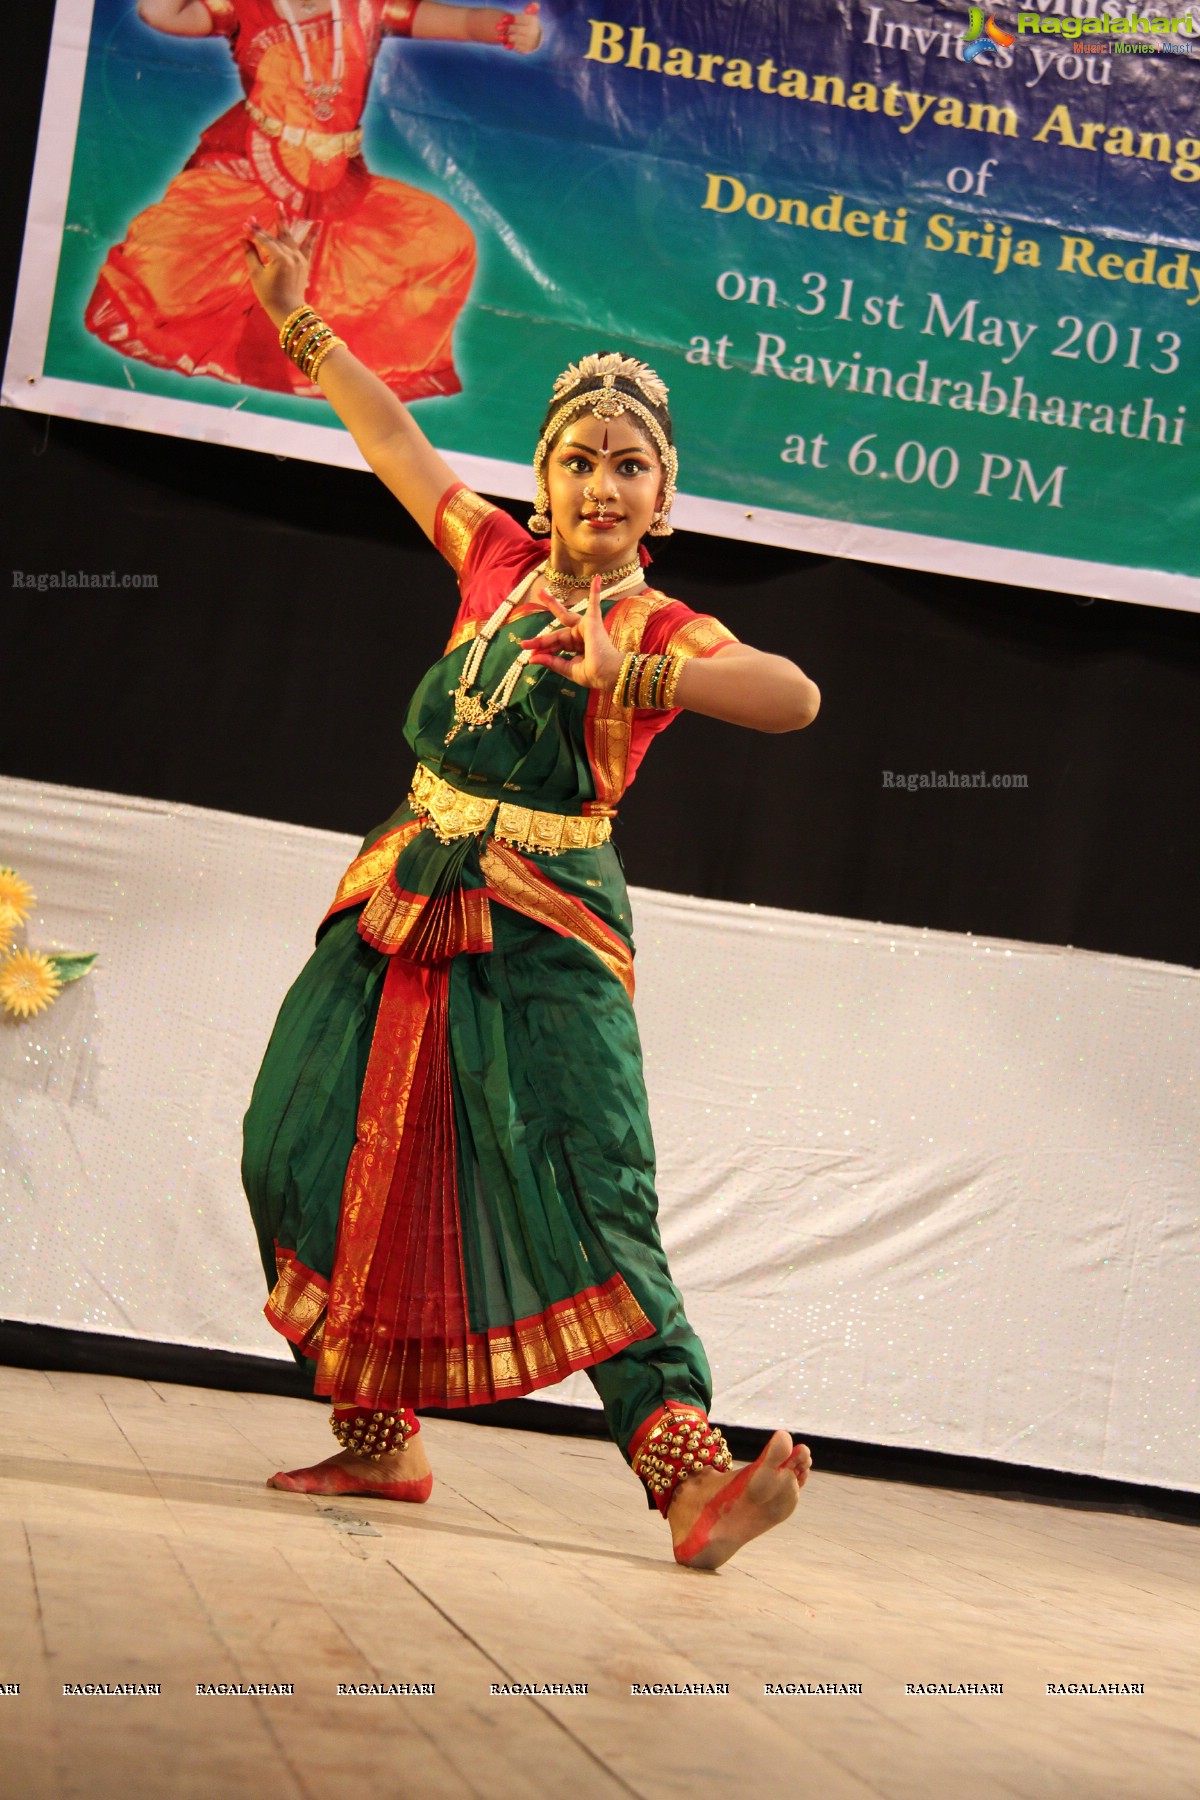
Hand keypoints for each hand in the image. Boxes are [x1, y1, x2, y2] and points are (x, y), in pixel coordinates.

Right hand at [241, 204, 315, 326]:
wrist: (289, 311)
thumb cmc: (269, 296)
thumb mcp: (256, 275)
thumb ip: (250, 254)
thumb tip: (242, 237)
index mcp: (279, 259)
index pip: (264, 240)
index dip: (254, 232)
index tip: (245, 225)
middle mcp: (292, 256)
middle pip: (277, 235)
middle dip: (268, 222)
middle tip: (265, 206)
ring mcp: (300, 259)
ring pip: (289, 236)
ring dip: (284, 221)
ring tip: (280, 205)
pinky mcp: (305, 263)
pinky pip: (309, 246)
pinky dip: (313, 234)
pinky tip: (319, 223)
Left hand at [501, 3, 541, 52]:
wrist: (534, 37)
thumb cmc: (527, 23)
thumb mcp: (530, 15)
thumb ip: (531, 9)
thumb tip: (534, 4)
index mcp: (533, 21)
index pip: (522, 19)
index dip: (513, 19)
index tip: (503, 19)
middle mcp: (533, 32)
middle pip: (518, 29)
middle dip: (508, 28)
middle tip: (497, 28)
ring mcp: (530, 41)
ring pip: (518, 39)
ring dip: (508, 38)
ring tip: (499, 37)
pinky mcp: (527, 49)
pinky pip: (518, 47)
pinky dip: (512, 46)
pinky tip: (505, 46)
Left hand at [520, 577, 624, 689]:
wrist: (608, 674)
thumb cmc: (594, 674)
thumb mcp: (568, 669)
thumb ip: (552, 662)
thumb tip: (532, 658)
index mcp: (577, 648)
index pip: (556, 645)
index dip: (543, 649)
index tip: (528, 656)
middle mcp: (581, 636)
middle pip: (558, 630)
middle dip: (542, 635)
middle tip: (527, 629)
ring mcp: (586, 627)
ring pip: (564, 617)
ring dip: (552, 604)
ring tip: (541, 592)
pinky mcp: (592, 622)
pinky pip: (594, 604)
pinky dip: (595, 592)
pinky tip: (597, 578)